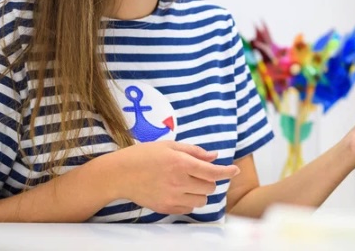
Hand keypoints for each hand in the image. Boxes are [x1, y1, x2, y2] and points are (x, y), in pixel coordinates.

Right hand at [111, 141, 239, 214]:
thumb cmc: (144, 155)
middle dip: (209, 179)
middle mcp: (179, 182)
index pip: (212, 172)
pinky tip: (180, 191)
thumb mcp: (169, 146)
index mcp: (181, 164)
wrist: (120, 174)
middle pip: (209, 187)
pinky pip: (189, 208)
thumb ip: (194, 151)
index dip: (227, 171)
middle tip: (197, 172)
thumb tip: (215, 156)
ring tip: (188, 182)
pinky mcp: (166, 208)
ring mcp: (172, 198)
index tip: (235, 170)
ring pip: (202, 200)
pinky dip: (190, 200)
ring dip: (201, 191)